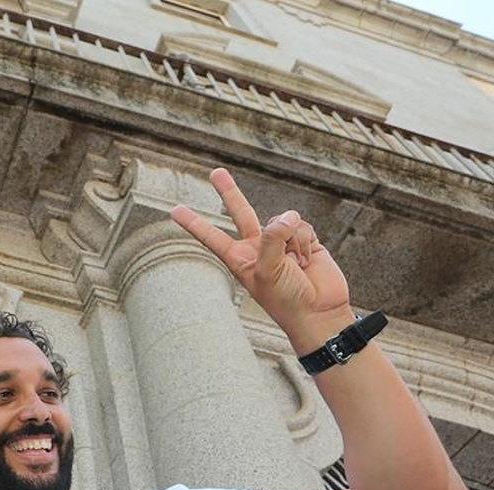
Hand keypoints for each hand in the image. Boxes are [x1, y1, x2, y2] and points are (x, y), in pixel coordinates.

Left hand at [170, 168, 353, 351]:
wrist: (318, 313)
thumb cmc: (287, 301)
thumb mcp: (269, 272)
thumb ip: (272, 239)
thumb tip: (286, 216)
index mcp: (239, 259)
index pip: (211, 237)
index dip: (194, 223)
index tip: (174, 210)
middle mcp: (257, 247)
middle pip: (241, 213)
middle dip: (229, 192)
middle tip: (216, 172)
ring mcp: (280, 242)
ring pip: (282, 220)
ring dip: (292, 238)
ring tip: (297, 263)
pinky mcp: (303, 240)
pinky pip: (302, 225)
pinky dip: (305, 240)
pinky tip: (308, 260)